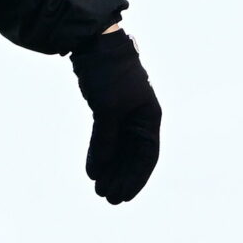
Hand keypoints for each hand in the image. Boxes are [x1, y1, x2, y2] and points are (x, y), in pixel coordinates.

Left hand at [70, 29, 161, 203]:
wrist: (94, 45)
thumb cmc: (109, 74)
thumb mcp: (108, 110)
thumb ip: (105, 142)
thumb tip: (97, 172)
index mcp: (150, 117)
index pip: (148, 156)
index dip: (136, 179)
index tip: (123, 197)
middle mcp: (140, 118)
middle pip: (133, 157)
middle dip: (121, 178)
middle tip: (105, 197)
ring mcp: (124, 115)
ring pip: (119, 150)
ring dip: (110, 170)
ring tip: (98, 189)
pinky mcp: (107, 110)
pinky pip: (106, 140)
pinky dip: (100, 155)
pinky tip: (92, 170)